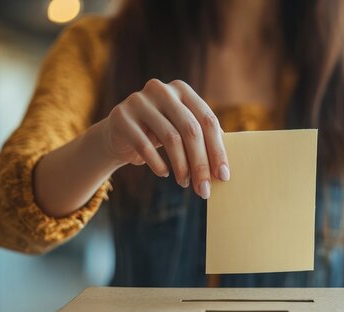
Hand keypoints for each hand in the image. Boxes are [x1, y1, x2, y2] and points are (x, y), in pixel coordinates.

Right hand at [102, 79, 229, 198]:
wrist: (118, 134)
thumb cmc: (158, 134)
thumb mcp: (181, 130)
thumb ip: (202, 138)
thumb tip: (224, 168)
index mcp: (182, 89)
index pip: (207, 120)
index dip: (217, 150)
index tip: (223, 176)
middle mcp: (161, 90)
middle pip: (190, 130)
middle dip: (201, 163)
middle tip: (204, 189)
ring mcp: (138, 101)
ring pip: (170, 138)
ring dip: (181, 167)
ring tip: (185, 183)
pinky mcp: (121, 116)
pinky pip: (145, 145)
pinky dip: (158, 164)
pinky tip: (164, 174)